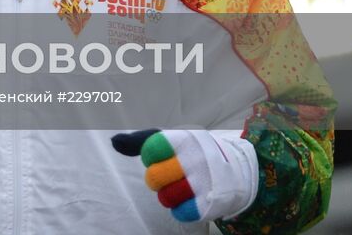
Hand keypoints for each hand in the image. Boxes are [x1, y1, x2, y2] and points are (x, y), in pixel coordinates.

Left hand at [112, 128, 257, 223]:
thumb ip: (141, 140)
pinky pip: (180, 212)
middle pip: (154, 178)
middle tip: (170, 174)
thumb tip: (113, 141)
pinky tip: (189, 198)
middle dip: (157, 179)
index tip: (163, 155)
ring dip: (169, 194)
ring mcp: (202, 183)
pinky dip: (181, 208)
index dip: (151, 156)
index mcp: (183, 140)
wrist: (237, 168)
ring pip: (165, 198)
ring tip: (181, 186)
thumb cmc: (193, 153)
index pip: (150, 149)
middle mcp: (193, 160)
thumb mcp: (171, 139)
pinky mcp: (208, 203)